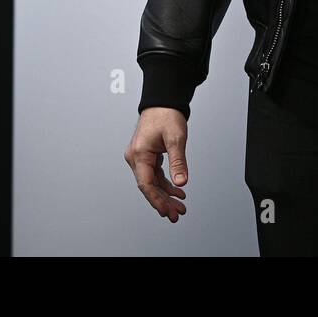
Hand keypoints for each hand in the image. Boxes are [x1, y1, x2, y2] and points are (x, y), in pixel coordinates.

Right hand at [124, 106, 189, 221]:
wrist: (163, 102)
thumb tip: (181, 181)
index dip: (156, 200)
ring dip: (165, 195)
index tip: (167, 211)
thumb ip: (178, 162)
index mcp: (139, 154)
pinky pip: (155, 174)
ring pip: (152, 182)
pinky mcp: (146, 156)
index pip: (146, 184)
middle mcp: (136, 157)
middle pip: (148, 186)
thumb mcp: (176, 139)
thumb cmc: (166, 116)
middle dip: (163, 202)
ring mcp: (140, 157)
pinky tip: (177, 191)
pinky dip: (165, 184)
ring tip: (180, 206)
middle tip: (177, 214)